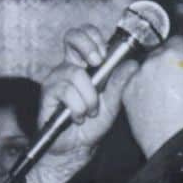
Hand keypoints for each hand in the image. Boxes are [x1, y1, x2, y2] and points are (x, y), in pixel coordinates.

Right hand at [39, 25, 138, 158]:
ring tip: (90, 112)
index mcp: (84, 64)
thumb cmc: (92, 123)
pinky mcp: (48, 94)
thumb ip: (120, 83)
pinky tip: (78, 117)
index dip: (94, 36)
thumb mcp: (112, 103)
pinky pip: (66, 93)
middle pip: (72, 36)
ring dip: (89, 97)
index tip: (104, 54)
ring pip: (76, 74)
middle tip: (98, 62)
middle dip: (88, 46)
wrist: (77, 147)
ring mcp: (56, 79)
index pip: (85, 35)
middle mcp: (68, 67)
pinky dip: (78, 108)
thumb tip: (133, 63)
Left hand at [123, 36, 182, 157]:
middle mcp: (151, 62)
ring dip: (152, 73)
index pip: (178, 40)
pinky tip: (151, 100)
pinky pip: (133, 83)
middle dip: (167, 60)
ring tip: (162, 91)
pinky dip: (140, 87)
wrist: (173, 143)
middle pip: (159, 52)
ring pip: (144, 67)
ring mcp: (136, 77)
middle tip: (176, 76)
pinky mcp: (125, 93)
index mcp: (174, 57)